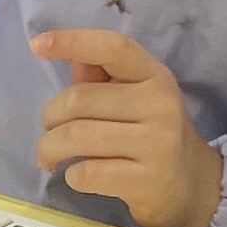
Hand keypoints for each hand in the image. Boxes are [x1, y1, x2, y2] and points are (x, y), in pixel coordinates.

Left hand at [30, 30, 221, 226]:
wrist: (188, 186)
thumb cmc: (148, 134)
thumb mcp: (131, 97)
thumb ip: (96, 75)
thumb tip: (54, 47)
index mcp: (154, 76)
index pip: (113, 48)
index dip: (73, 41)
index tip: (37, 44)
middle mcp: (159, 104)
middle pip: (78, 100)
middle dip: (49, 117)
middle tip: (49, 130)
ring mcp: (156, 143)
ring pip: (76, 137)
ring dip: (49, 148)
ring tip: (49, 156)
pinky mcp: (147, 180)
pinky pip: (87, 173)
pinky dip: (71, 176)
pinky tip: (78, 175)